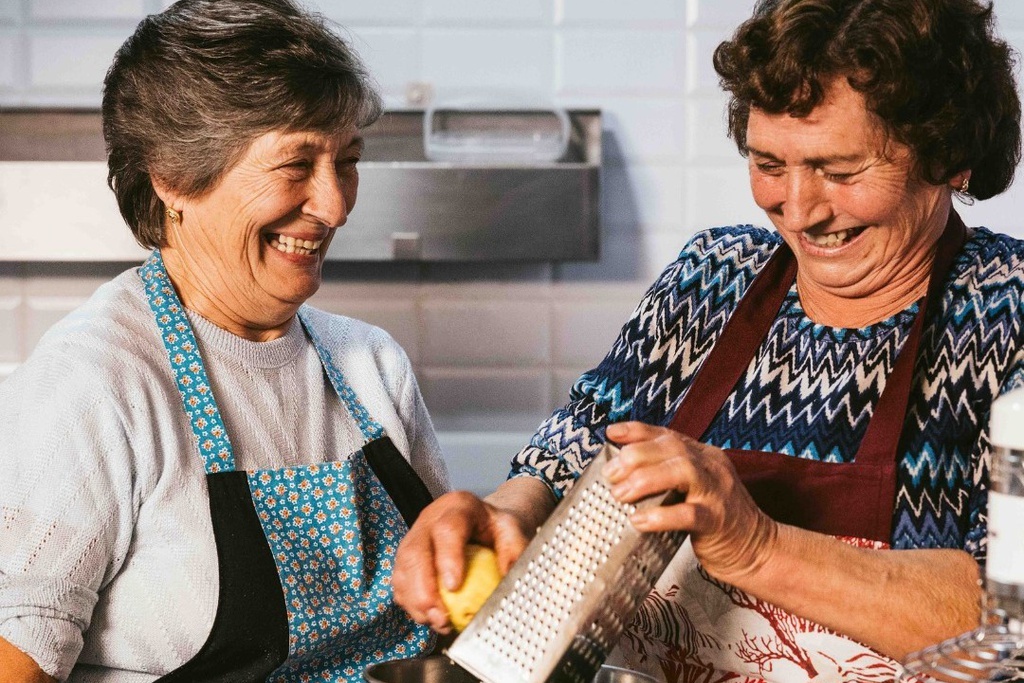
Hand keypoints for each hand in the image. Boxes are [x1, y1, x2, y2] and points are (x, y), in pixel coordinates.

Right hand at [393, 490, 530, 633]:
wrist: (482, 525)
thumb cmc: (496, 530)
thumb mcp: (512, 532)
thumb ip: (513, 552)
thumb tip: (507, 580)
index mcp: (457, 507)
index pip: (447, 529)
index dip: (448, 558)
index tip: (454, 587)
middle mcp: (429, 520)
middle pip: (415, 552)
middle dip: (423, 590)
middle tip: (440, 617)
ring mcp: (414, 538)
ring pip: (403, 569)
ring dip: (415, 602)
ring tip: (437, 623)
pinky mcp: (406, 558)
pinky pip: (400, 583)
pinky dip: (411, 604)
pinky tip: (428, 618)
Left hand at [601, 422, 777, 584]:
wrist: (758, 551)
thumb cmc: (716, 522)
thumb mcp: (693, 491)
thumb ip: (667, 478)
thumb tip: (623, 474)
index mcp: (704, 456)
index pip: (668, 434)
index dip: (637, 431)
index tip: (612, 433)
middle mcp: (712, 467)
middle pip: (672, 448)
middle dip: (635, 456)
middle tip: (610, 474)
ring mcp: (717, 492)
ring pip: (682, 471)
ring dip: (645, 479)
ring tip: (619, 494)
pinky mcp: (718, 521)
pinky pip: (689, 513)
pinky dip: (660, 516)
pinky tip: (638, 521)